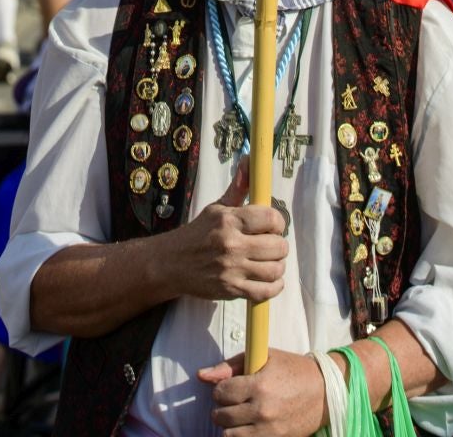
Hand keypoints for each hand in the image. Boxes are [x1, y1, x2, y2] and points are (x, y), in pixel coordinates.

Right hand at [174, 160, 287, 304]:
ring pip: (275, 269)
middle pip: (277, 246)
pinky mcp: (231, 290)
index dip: (278, 222)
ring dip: (279, 265)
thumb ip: (238, 187)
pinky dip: (274, 286)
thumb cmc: (198, 233)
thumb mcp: (217, 207)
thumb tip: (250, 159)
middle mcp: (232, 244)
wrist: (172, 263)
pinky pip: (266, 292)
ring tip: (270, 261)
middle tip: (271, 244)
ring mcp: (232, 269)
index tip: (273, 226)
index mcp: (229, 220)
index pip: (271, 218)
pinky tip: (270, 279)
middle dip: (279, 244)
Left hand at [197, 347, 324, 435]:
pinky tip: (249, 426)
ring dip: (230, 425)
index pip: (220, 392)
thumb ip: (231, 366)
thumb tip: (201, 375)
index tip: (229, 387)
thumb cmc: (292, 370)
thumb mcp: (263, 358)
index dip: (221, 388)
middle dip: (222, 407)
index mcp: (259, 385)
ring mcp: (269, 430)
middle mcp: (263, 410)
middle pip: (220, 416)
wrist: (324, 393)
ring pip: (229, 435)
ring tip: (240, 415)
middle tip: (234, 401)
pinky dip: (242, 436)